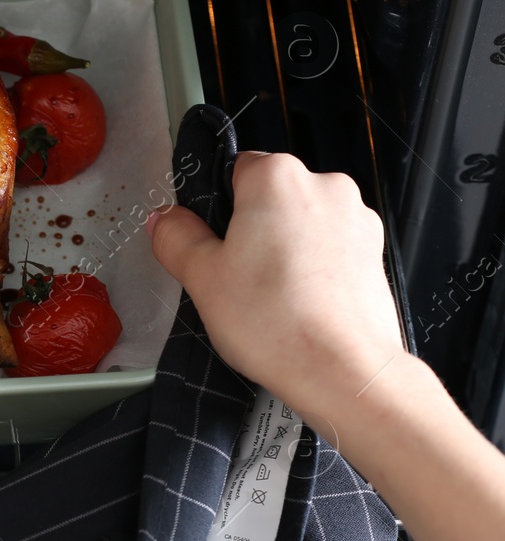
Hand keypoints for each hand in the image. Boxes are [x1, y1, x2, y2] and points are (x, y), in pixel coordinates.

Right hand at [149, 152, 403, 419]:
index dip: (215, 209)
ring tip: (269, 296)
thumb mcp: (201, 277)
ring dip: (283, 248)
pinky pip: (328, 247)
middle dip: (251, 229)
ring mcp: (355, 219)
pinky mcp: (374, 251)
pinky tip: (297, 303)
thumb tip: (166, 220)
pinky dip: (312, 267)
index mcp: (276, 178)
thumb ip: (176, 237)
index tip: (210, 242)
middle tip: (234, 275)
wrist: (343, 371)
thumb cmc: (278, 322)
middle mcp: (323, 186)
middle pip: (269, 197)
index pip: (232, 169)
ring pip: (300, 223)